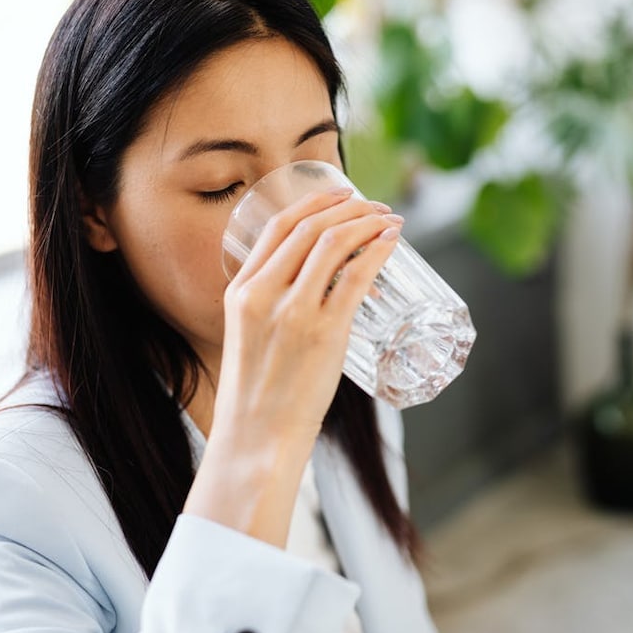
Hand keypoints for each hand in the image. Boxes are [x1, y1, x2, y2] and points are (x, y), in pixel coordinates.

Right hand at [214, 187, 402, 444]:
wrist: (257, 438)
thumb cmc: (258, 396)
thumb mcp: (249, 338)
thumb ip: (272, 309)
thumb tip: (318, 289)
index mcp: (240, 292)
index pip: (278, 228)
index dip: (315, 203)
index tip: (341, 194)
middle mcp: (263, 294)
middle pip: (310, 228)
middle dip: (348, 207)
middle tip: (375, 206)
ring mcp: (294, 312)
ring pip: (335, 243)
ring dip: (368, 222)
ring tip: (389, 220)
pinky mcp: (324, 333)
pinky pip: (356, 276)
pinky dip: (378, 251)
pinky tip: (392, 243)